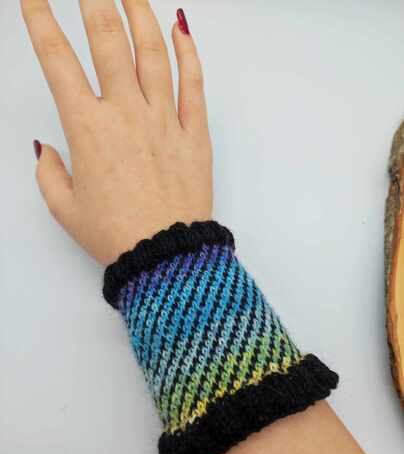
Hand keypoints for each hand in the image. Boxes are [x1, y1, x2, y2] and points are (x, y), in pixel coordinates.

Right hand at [22, 1, 212, 264]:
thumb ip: (49, 173)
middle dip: (95, 0)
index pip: (58, 62)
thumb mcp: (66, 209)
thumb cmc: (116, 236)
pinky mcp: (194, 134)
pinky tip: (181, 29)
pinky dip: (188, 53)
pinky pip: (194, 85)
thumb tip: (45, 149)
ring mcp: (164, 121)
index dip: (40, 22)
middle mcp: (127, 115)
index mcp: (88, 131)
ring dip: (139, 12)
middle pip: (109, 41)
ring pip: (153, 53)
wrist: (166, 257)